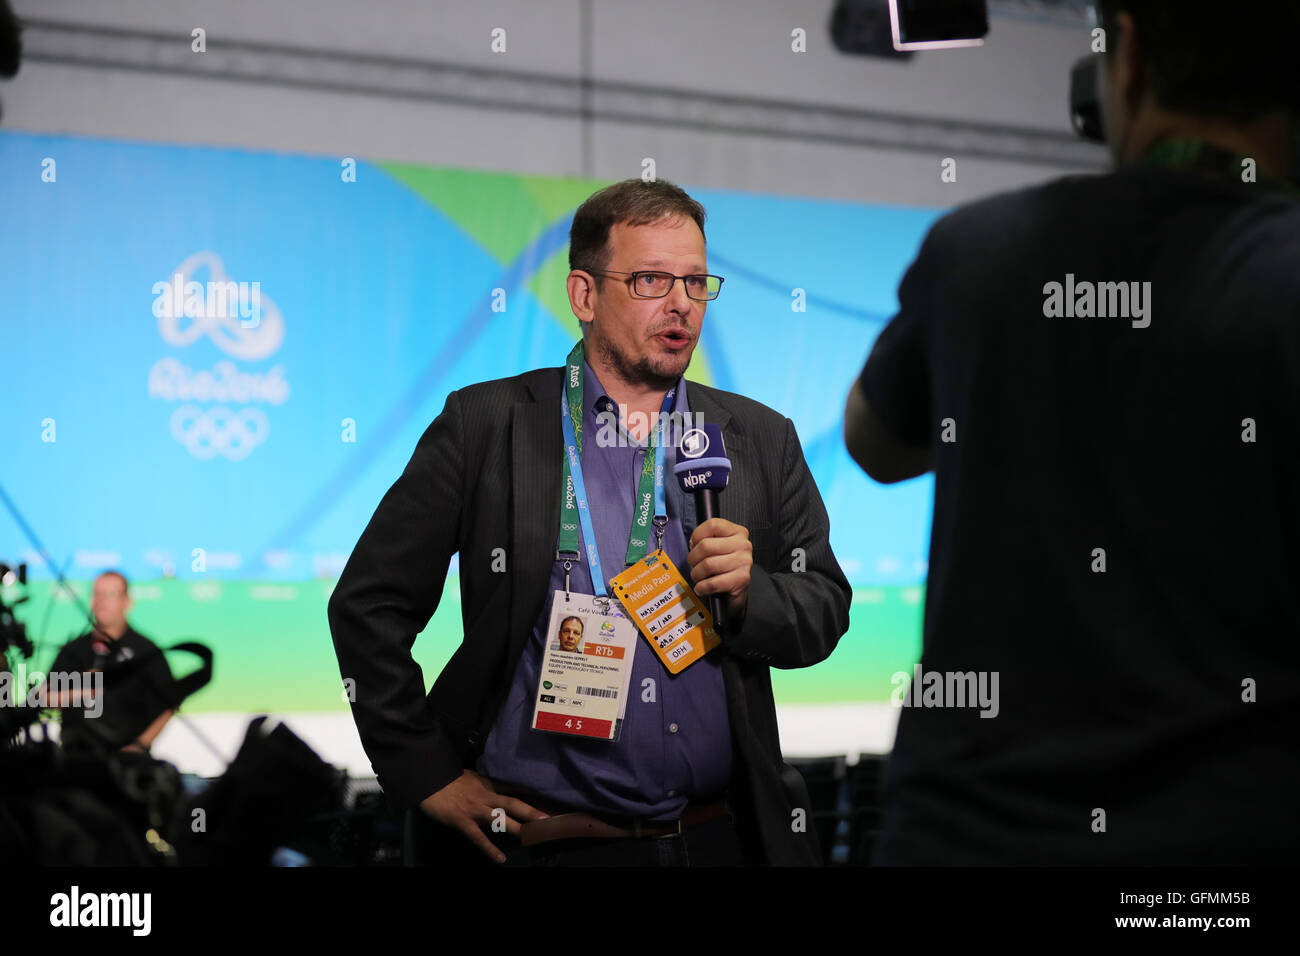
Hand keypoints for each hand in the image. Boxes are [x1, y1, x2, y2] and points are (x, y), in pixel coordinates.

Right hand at [418, 770, 548, 862]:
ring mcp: (475, 809)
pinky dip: (489, 848)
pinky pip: (477, 837)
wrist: (428, 778)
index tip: (549, 801)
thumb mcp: (473, 776)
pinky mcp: (462, 820)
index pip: (514, 790)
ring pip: (501, 819)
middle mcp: (486, 796)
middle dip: (533, 812)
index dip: (532, 796)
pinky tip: (499, 859)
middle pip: (514, 804)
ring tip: (534, 837)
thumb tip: (499, 786)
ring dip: (518, 827)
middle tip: (551, 820)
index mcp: (488, 785)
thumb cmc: (449, 778)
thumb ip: (486, 783)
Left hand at [686, 517, 752, 622]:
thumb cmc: (724, 564)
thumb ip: (707, 538)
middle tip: (693, 563)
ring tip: (698, 576)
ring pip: (708, 565)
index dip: (697, 535)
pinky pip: (713, 583)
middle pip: (706, 546)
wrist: (737, 586)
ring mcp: (744, 562)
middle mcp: (743, 545)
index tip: (694, 544)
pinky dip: (702, 587)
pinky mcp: (741, 579)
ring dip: (696, 574)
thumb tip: (693, 543)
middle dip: (693, 558)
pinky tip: (701, 587)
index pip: (712, 525)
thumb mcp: (719, 545)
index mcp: (738, 532)